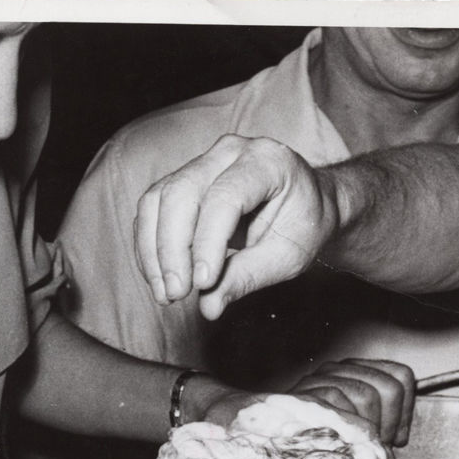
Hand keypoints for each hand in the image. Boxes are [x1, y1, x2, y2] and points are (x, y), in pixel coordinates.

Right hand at [135, 135, 336, 319]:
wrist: (307, 204)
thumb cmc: (303, 226)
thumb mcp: (287, 257)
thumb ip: (248, 277)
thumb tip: (209, 306)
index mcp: (266, 162)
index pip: (225, 197)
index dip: (207, 242)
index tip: (202, 284)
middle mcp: (230, 152)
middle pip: (182, 194)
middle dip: (172, 250)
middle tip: (177, 295)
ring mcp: (204, 161)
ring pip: (159, 200)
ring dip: (154, 251)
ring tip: (166, 293)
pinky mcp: (185, 179)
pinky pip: (154, 209)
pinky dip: (150, 246)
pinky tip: (160, 278)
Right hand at [289, 358, 415, 446]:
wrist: (272, 439)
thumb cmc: (316, 439)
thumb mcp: (355, 433)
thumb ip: (380, 427)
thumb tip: (400, 439)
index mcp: (357, 372)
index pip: (401, 376)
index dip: (405, 412)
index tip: (395, 437)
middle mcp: (341, 369)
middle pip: (389, 387)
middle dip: (389, 424)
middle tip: (374, 445)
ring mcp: (322, 377)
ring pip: (366, 395)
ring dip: (366, 429)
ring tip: (353, 446)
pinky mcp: (307, 391)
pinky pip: (340, 406)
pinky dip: (344, 430)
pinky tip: (336, 442)